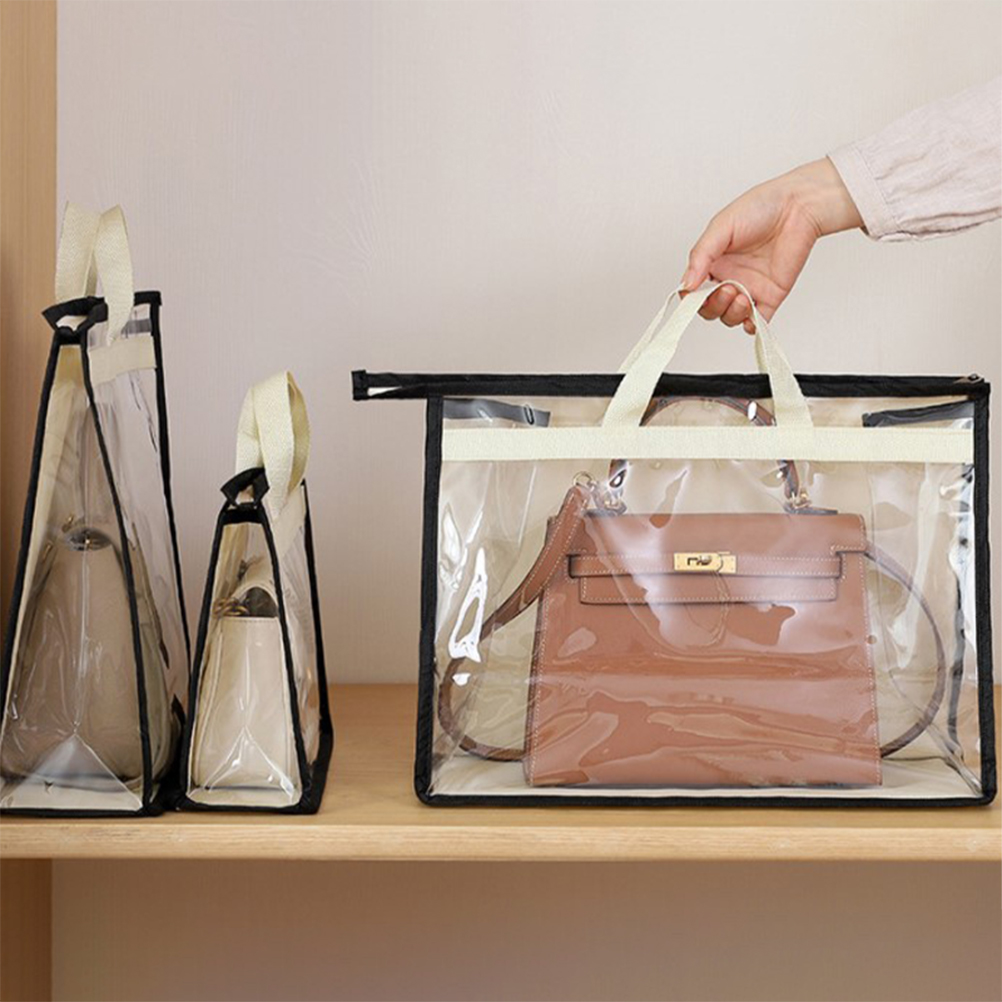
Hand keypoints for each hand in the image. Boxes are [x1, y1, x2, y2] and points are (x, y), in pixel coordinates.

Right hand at [681, 158, 862, 332]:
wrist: (798, 206)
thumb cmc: (761, 207)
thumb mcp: (721, 227)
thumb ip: (701, 256)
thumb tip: (686, 284)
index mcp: (713, 262)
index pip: (693, 292)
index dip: (692, 299)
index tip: (695, 295)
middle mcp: (729, 277)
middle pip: (710, 309)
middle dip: (714, 306)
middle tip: (726, 289)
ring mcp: (750, 288)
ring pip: (730, 317)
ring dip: (731, 314)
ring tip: (742, 296)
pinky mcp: (771, 295)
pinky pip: (758, 321)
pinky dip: (752, 326)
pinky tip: (751, 318)